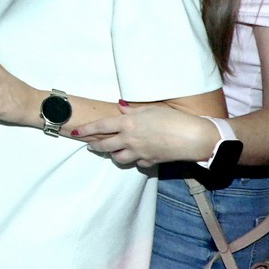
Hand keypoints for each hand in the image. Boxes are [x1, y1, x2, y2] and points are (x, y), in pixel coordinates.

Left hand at [71, 101, 216, 168]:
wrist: (194, 138)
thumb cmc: (174, 119)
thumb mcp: (152, 109)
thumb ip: (133, 109)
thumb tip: (121, 106)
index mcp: (128, 123)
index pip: (100, 126)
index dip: (85, 130)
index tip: (74, 131)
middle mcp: (129, 139)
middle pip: (105, 145)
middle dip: (95, 145)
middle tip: (90, 145)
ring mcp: (139, 152)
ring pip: (118, 157)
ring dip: (113, 154)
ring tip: (113, 150)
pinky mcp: (150, 162)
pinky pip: (136, 163)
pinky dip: (134, 159)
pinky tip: (137, 155)